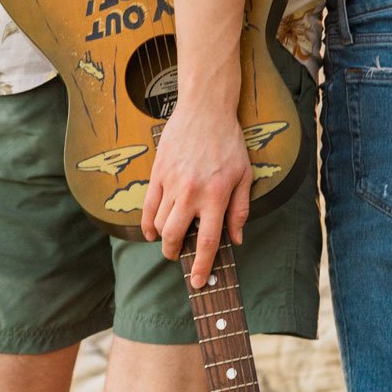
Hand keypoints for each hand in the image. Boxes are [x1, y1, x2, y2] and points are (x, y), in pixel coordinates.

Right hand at [143, 92, 252, 288]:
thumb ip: (240, 210)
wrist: (205, 109)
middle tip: (179, 258)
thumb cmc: (229, 143)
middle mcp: (192, 192)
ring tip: (169, 241)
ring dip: (162, 239)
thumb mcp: (244, 176)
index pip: (206, 240)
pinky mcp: (157, 173)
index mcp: (216, 195)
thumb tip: (236, 240)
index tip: (198, 282)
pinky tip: (152, 231)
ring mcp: (172, 182)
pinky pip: (147, 206)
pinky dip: (147, 224)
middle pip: (175, 236)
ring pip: (158, 224)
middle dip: (175, 254)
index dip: (201, 265)